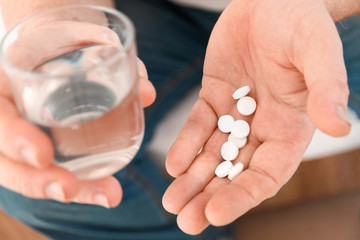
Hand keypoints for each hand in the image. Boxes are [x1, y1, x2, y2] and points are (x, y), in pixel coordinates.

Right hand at [0, 21, 154, 206]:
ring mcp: (23, 140)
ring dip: (73, 189)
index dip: (14, 140)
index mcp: (2, 90)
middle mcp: (8, 118)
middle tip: (69, 189)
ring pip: (34, 176)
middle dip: (36, 180)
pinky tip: (107, 191)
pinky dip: (83, 186)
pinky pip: (58, 174)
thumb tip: (146, 92)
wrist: (50, 55)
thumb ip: (109, 63)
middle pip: (6, 163)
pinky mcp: (46, 153)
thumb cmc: (56, 49)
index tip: (42, 155)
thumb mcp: (71, 43)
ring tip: (108, 194)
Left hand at [163, 0, 349, 233]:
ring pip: (212, 154)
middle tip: (185, 221)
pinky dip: (185, 145)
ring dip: (192, 180)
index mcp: (291, 127)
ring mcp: (235, 113)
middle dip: (209, 197)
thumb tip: (337, 126)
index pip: (267, 173)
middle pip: (234, 172)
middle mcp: (262, 127)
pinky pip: (198, 125)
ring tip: (171, 203)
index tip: (215, 212)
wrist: (271, 0)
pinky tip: (172, 164)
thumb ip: (326, 88)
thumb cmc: (301, 22)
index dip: (242, 195)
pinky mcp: (214, 96)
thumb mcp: (317, 51)